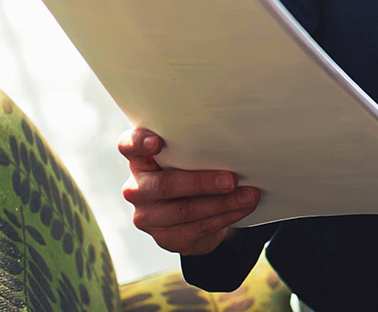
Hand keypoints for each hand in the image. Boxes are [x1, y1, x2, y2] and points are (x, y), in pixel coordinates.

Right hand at [118, 127, 260, 255]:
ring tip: (249, 196)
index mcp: (140, 159)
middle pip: (163, 185)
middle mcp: (137, 187)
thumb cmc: (193, 171)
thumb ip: (196, 147)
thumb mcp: (190, 156)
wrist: (194, 212)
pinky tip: (241, 209)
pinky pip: (197, 228)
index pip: (129, 146)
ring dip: (222, 203)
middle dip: (201, 183)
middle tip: (232, 179)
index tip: (158, 142)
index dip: (140, 143)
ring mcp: (147, 216)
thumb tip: (233, 141)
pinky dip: (224, 217)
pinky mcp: (164, 237)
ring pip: (184, 211)